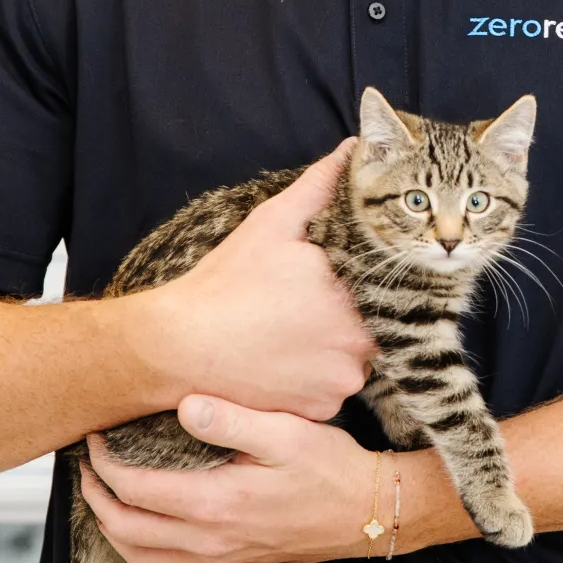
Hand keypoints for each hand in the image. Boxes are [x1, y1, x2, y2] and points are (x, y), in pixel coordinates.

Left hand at [81, 401, 378, 562]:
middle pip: (123, 528)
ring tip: (104, 489)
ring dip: (110, 524)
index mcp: (216, 503)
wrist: (367, 513)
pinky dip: (136, 543)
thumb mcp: (287, 433)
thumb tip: (183, 406)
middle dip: (95, 494)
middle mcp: (209, 539)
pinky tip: (142, 515)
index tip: (98, 433)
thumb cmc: (331, 469)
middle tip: (88, 460)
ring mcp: (216, 555)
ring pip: (138, 554)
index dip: (105, 462)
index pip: (135, 489)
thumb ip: (231, 420)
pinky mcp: (226, 560)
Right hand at [120, 144, 373, 424]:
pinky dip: (315, 375)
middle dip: (348, 309)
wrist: (178, 349)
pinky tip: (284, 358)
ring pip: (354, 357)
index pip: (384, 283)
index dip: (361, 276)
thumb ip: (320, 187)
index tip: (332, 276)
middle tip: (303, 302)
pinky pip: (332, 389)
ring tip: (289, 329)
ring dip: (333, 344)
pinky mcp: (321, 411)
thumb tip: (351, 150)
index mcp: (355, 294)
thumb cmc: (224, 285)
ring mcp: (341, 383)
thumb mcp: (273, 223)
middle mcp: (359, 344)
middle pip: (373, 321)